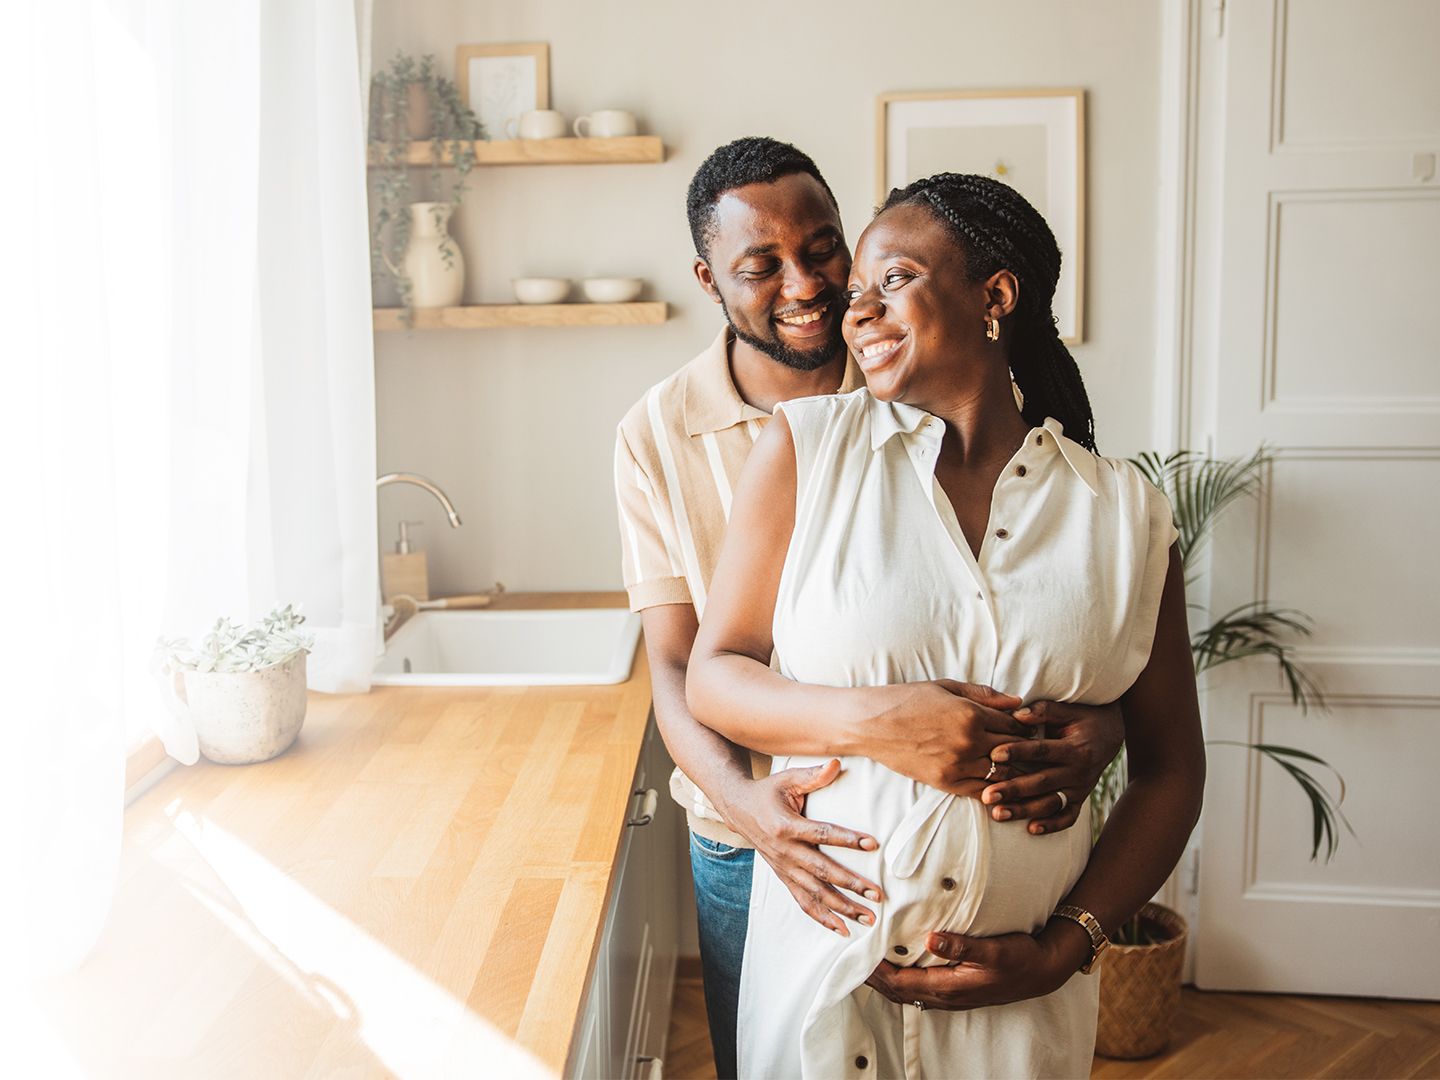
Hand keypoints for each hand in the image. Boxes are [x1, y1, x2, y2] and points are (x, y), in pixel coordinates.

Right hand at [717, 760, 883, 936]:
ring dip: (842, 908)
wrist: (738, 809)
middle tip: (877, 894)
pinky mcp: (783, 877)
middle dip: (850, 885)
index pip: (821, 834)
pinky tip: (843, 929)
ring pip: (815, 893)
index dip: (847, 839)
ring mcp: (783, 868)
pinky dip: (822, 918)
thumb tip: (837, 763)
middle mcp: (784, 852)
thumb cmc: (768, 791)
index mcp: (786, 826)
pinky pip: (802, 902)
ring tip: (868, 918)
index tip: (873, 843)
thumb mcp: (788, 779)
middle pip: (822, 872)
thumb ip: (813, 775)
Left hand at [863, 921, 1090, 1010]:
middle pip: (898, 991)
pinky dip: (901, 977)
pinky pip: (919, 987)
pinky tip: (897, 963)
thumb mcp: (994, 950)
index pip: (901, 983)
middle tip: (850, 958)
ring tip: (866, 961)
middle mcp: (946, 995)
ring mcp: (951, 994)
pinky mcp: (956, 988)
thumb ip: (962, 946)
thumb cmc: (1020, 959)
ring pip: (907, 991)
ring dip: (885, 979)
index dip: (877, 973)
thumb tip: (930, 938)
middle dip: (873, 978)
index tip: (857, 956)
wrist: (1043, 971)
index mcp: (950, 987)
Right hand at [866, 681, 1027, 795]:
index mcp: (971, 714)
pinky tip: (993, 779)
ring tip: (1008, 762)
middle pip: (1014, 749)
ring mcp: (957, 765)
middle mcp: (969, 741)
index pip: (1015, 725)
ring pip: (1003, 772)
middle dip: (1021, 747)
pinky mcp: (945, 782)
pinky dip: (993, 786)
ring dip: (1009, 767)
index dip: (1023, 726)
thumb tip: (1018, 702)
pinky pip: (981, 790)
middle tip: (1022, 746)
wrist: (870, 724)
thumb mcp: (946, 687)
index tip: (1023, 726)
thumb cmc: (906, 699)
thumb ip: (985, 695)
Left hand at [981, 700, 1124, 833]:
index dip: (1018, 752)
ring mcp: (1080, 789)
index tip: (994, 755)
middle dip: (1013, 790)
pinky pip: (1068, 818)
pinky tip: (1030, 829)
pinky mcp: (1080, 800)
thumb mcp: (1068, 710)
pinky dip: (1051, 825)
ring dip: (1024, 811)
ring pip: (1050, 804)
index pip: (1042, 751)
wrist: (1110, 735)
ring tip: (997, 814)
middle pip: (1042, 782)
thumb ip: (1044, 711)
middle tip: (987, 795)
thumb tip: (1017, 715)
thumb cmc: (1082, 719)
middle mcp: (1079, 772)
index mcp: (1076, 748)